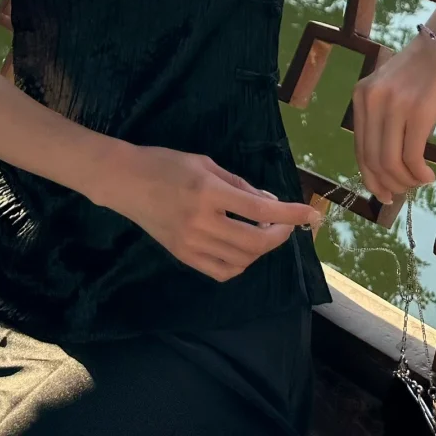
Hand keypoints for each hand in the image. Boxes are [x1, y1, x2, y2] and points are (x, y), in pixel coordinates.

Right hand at [100, 144, 323, 282]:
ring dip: (260, 249)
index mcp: (208, 193)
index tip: (310, 214)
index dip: (289, 214)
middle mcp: (202, 222)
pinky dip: (240, 263)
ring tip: (261, 232)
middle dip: (279, 235)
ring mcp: (191, 244)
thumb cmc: (166, 163)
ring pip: (241, 260)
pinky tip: (242, 248)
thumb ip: (239, 185)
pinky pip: (222, 271)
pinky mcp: (183, 257)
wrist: (125, 182)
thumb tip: (269, 203)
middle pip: (255, 242)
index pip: (260, 210)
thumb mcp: (205, 163)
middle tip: (285, 224)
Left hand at [352, 31, 435, 204]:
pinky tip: (429, 175)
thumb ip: (383, 119)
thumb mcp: (392, 89)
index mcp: (361, 95)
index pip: (359, 149)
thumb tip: (386, 165)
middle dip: (389, 184)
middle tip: (405, 192)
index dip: (370, 177)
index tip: (383, 194)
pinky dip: (419, 173)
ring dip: (406, 180)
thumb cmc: (424, 68)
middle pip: (373, 159)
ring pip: (391, 161)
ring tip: (421, 180)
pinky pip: (412, 155)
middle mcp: (371, 100)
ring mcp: (394, 105)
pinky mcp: (419, 111)